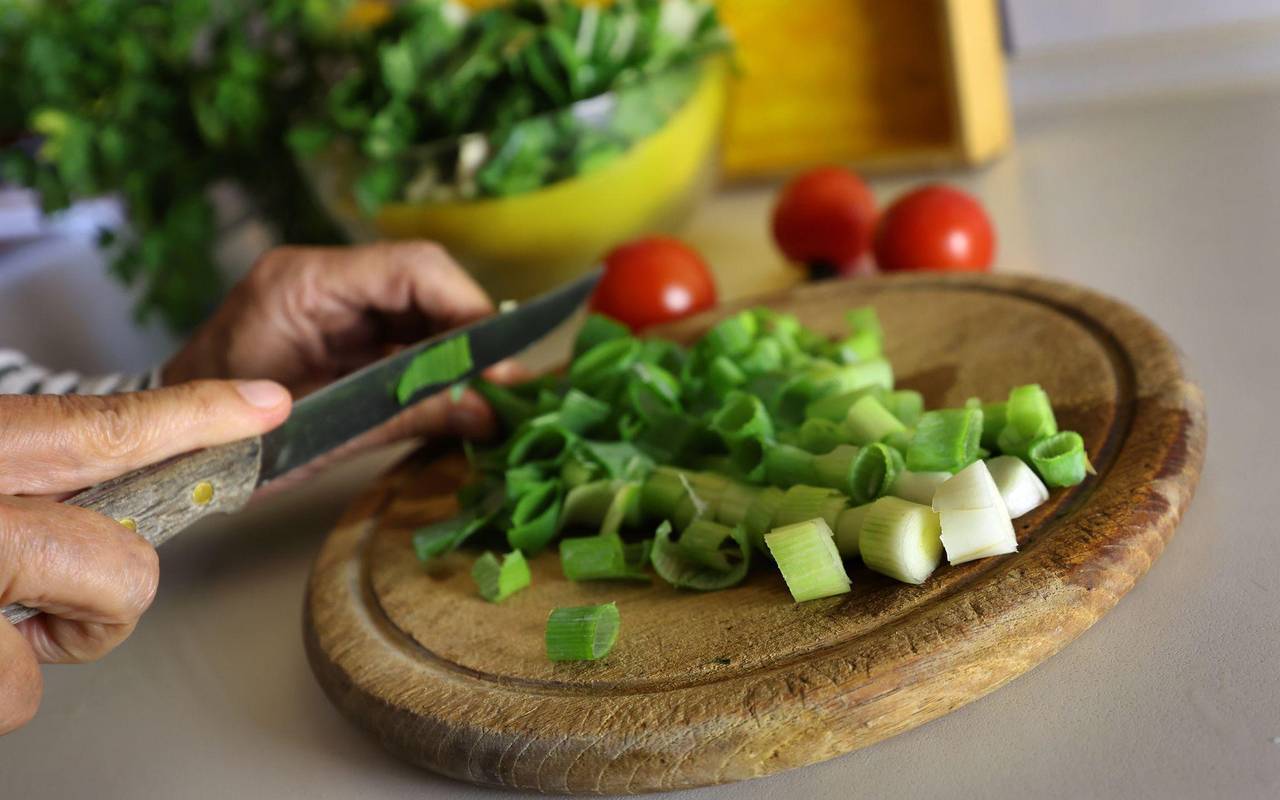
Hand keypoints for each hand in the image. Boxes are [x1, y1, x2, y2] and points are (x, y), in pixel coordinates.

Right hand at [0, 380, 289, 733]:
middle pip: (123, 564)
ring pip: (85, 633)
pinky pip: (20, 692)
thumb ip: (33, 474)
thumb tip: (103, 494)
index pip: (102, 430)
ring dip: (42, 637)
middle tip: (41, 587)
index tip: (267, 406)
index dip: (197, 416)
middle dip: (107, 588)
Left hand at [163, 242, 516, 479]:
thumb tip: (487, 415)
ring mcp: (328, 302)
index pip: (412, 268)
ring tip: (490, 395)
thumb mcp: (320, 432)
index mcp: (303, 283)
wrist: (163, 449)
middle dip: (471, 332)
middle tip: (509, 385)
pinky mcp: (335, 330)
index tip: (504, 359)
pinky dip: (431, 363)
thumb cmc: (219, 441)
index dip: (469, 308)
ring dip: (457, 350)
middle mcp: (320, 278)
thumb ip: (405, 415)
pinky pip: (399, 334)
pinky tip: (455, 395)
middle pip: (423, 283)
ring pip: (418, 308)